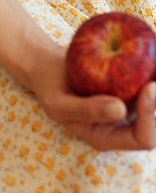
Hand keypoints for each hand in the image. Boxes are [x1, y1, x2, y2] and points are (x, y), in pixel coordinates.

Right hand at [28, 44, 155, 150]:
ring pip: (155, 103)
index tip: (148, 87)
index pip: (141, 138)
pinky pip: (147, 84)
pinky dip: (152, 72)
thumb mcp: (58, 103)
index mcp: (107, 137)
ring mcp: (127, 109)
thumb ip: (86, 110)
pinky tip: (152, 55)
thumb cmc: (49, 87)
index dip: (150, 116)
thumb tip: (120, 111)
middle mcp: (122, 126)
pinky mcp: (127, 90)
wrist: (48, 68)